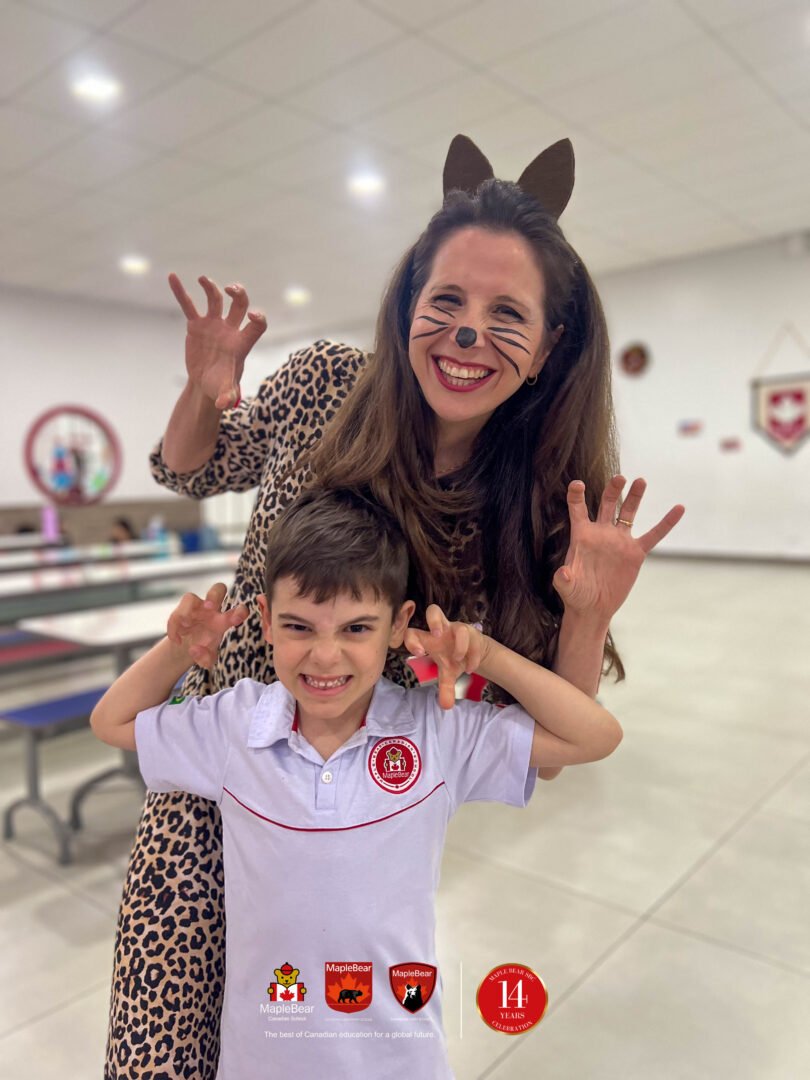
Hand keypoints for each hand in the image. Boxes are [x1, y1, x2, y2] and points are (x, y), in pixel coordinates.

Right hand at [166, 582, 248, 669]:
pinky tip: (177, 640)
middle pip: (218, 589)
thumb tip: (195, 649)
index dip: (240, 612)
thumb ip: (205, 658)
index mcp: (225, 619)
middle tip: (209, 607)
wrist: (187, 645)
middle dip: (214, 595)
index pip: (239, 610)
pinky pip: (175, 614)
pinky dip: (173, 628)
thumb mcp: (207, 659)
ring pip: (190, 597)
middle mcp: (212, 609)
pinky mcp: (180, 611)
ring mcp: (194, 607)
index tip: (236, 620)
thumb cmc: (204, 647)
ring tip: (186, 624)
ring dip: (186, 610)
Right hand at [168, 273, 267, 409]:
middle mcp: (230, 329)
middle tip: (230, 290)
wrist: (205, 383)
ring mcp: (213, 324)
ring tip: (203, 279)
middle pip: (240, 304)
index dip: (258, 318)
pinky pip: (188, 305)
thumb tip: (225, 404)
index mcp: (242, 342)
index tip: (252, 314)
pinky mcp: (196, 325)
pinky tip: (172, 277)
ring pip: (215, 300)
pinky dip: (180, 291)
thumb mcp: (224, 391)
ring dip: (210, 287)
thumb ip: (227, 395)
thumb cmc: (220, 386)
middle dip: (238, 294)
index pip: (257, 325)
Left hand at [404, 604, 489, 709]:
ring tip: (458, 658)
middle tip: (437, 636)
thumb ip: (445, 688)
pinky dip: (471, 654)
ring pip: (458, 627)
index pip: (413, 632)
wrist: (474, 652)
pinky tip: (470, 667)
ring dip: (459, 645)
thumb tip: (445, 706)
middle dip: (434, 621)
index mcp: (429, 639)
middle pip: (433, 610)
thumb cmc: (453, 659)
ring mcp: (457, 629)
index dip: (411, 639)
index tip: (419, 653)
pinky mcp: (472, 632)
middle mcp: (442, 630)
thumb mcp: (448, 674)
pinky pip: (472, 639)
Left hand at [553, 477, 684, 621]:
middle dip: (613, 490)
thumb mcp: (566, 587)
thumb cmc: (575, 595)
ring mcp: (620, 541)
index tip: (577, 484)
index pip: (578, 508)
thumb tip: (563, 573)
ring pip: (628, 513)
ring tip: (640, 481)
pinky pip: (653, 535)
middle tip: (619, 478)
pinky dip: (666, 523)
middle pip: (607, 503)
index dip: (576, 495)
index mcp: (582, 535)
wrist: (593, 607)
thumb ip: (563, 579)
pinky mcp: (635, 553)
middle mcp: (601, 533)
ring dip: (634, 497)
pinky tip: (679, 509)